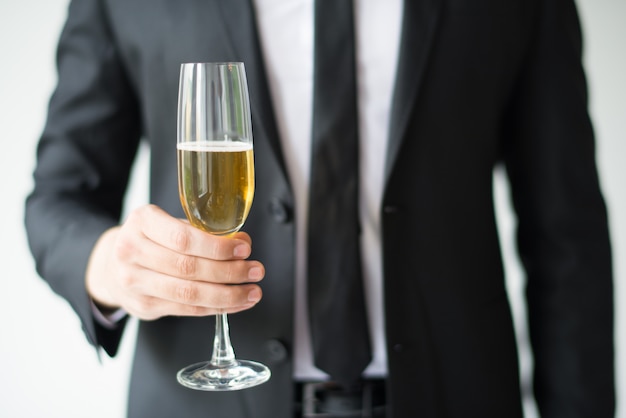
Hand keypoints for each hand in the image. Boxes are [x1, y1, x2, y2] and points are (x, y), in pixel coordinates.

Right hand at [85, 204, 264, 319]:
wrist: (112, 265)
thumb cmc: (151, 240)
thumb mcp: (169, 223)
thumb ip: (202, 231)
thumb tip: (242, 241)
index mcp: (142, 223)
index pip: (182, 238)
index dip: (217, 247)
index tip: (244, 248)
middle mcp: (131, 252)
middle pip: (188, 268)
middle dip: (229, 272)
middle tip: (256, 270)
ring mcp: (134, 283)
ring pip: (189, 294)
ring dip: (228, 295)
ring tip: (253, 291)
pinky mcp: (143, 307)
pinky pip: (187, 310)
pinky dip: (217, 307)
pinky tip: (237, 302)